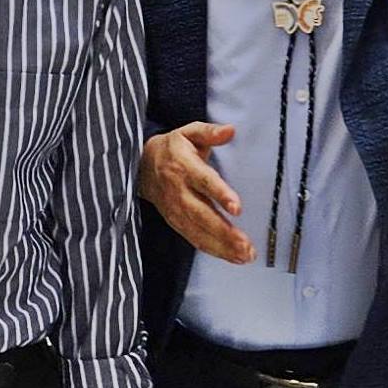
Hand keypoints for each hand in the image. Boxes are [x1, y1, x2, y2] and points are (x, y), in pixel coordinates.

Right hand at [138, 122, 248, 263]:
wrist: (142, 166)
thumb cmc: (173, 148)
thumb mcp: (189, 132)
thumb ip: (209, 132)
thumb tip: (230, 130)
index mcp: (183, 166)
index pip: (204, 181)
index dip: (220, 194)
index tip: (237, 207)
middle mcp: (178, 191)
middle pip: (201, 214)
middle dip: (224, 231)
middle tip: (245, 244)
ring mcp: (175, 209)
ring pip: (198, 232)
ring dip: (222, 246)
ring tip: (245, 255)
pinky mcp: (175, 222)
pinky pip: (194, 239)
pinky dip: (214, 250)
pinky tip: (233, 257)